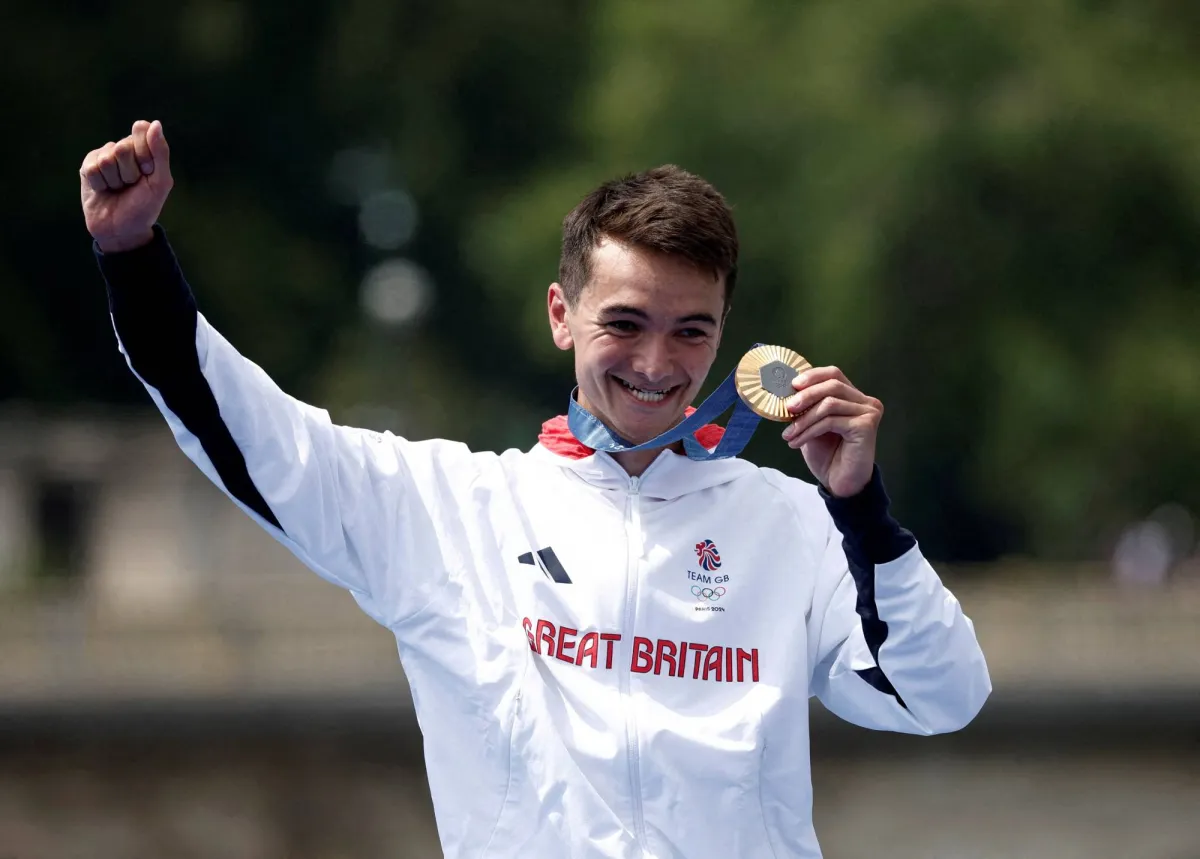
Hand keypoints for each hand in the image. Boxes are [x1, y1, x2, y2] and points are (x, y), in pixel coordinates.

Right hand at [80, 120, 173, 252]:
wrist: (122, 229)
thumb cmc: (144, 207)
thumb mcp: (160, 181)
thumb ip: (160, 152)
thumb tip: (155, 123)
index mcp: (144, 149)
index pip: (141, 130)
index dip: (145, 155)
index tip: (148, 172)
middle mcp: (123, 149)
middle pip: (123, 147)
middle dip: (130, 172)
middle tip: (131, 185)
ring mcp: (104, 157)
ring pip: (107, 159)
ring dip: (115, 180)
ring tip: (118, 189)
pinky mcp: (88, 167)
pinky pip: (93, 168)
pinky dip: (101, 184)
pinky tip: (104, 190)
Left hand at [780, 366, 881, 497]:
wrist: (840, 483)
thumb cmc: (827, 455)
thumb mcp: (812, 425)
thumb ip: (806, 407)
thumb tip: (787, 392)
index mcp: (854, 397)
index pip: (834, 374)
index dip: (813, 376)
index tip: (792, 385)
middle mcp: (866, 402)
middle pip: (832, 385)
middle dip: (806, 396)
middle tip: (787, 409)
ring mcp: (868, 413)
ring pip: (829, 404)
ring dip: (804, 419)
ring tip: (788, 434)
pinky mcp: (866, 426)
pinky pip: (831, 421)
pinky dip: (809, 430)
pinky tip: (797, 442)